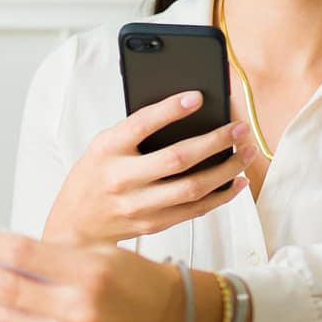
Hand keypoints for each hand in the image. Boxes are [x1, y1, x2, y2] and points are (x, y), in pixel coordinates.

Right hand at [42, 92, 250, 247]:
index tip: (198, 96)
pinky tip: (237, 181)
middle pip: (178, 159)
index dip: (171, 109)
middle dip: (216, 141)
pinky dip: (221, 196)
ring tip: (246, 153)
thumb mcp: (104, 146)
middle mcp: (121, 178)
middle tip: (240, 128)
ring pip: (193, 188)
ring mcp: (137, 206)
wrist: (75, 225)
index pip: (141, 124)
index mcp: (107, 150)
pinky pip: (194, 211)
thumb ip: (137, 131)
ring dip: (227, 169)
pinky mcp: (152, 224)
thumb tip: (189, 112)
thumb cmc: (95, 176)